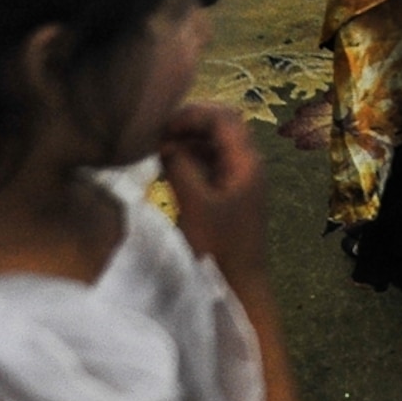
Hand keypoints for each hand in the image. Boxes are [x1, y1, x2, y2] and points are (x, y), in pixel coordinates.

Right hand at [157, 104, 269, 276]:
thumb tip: (164, 142)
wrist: (238, 285)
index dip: (193, 115)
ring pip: (212, 144)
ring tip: (154, 148)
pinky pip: (207, 164)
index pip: (224, 118)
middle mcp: (246, 164)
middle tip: (155, 133)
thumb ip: (181, 167)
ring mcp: (237, 178)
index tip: (161, 125)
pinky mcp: (226, 194)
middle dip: (188, 124)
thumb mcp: (196, 204)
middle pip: (219, 126)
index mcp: (247, 162)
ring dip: (185, 141)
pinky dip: (187, 159)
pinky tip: (164, 165)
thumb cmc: (220, 247)